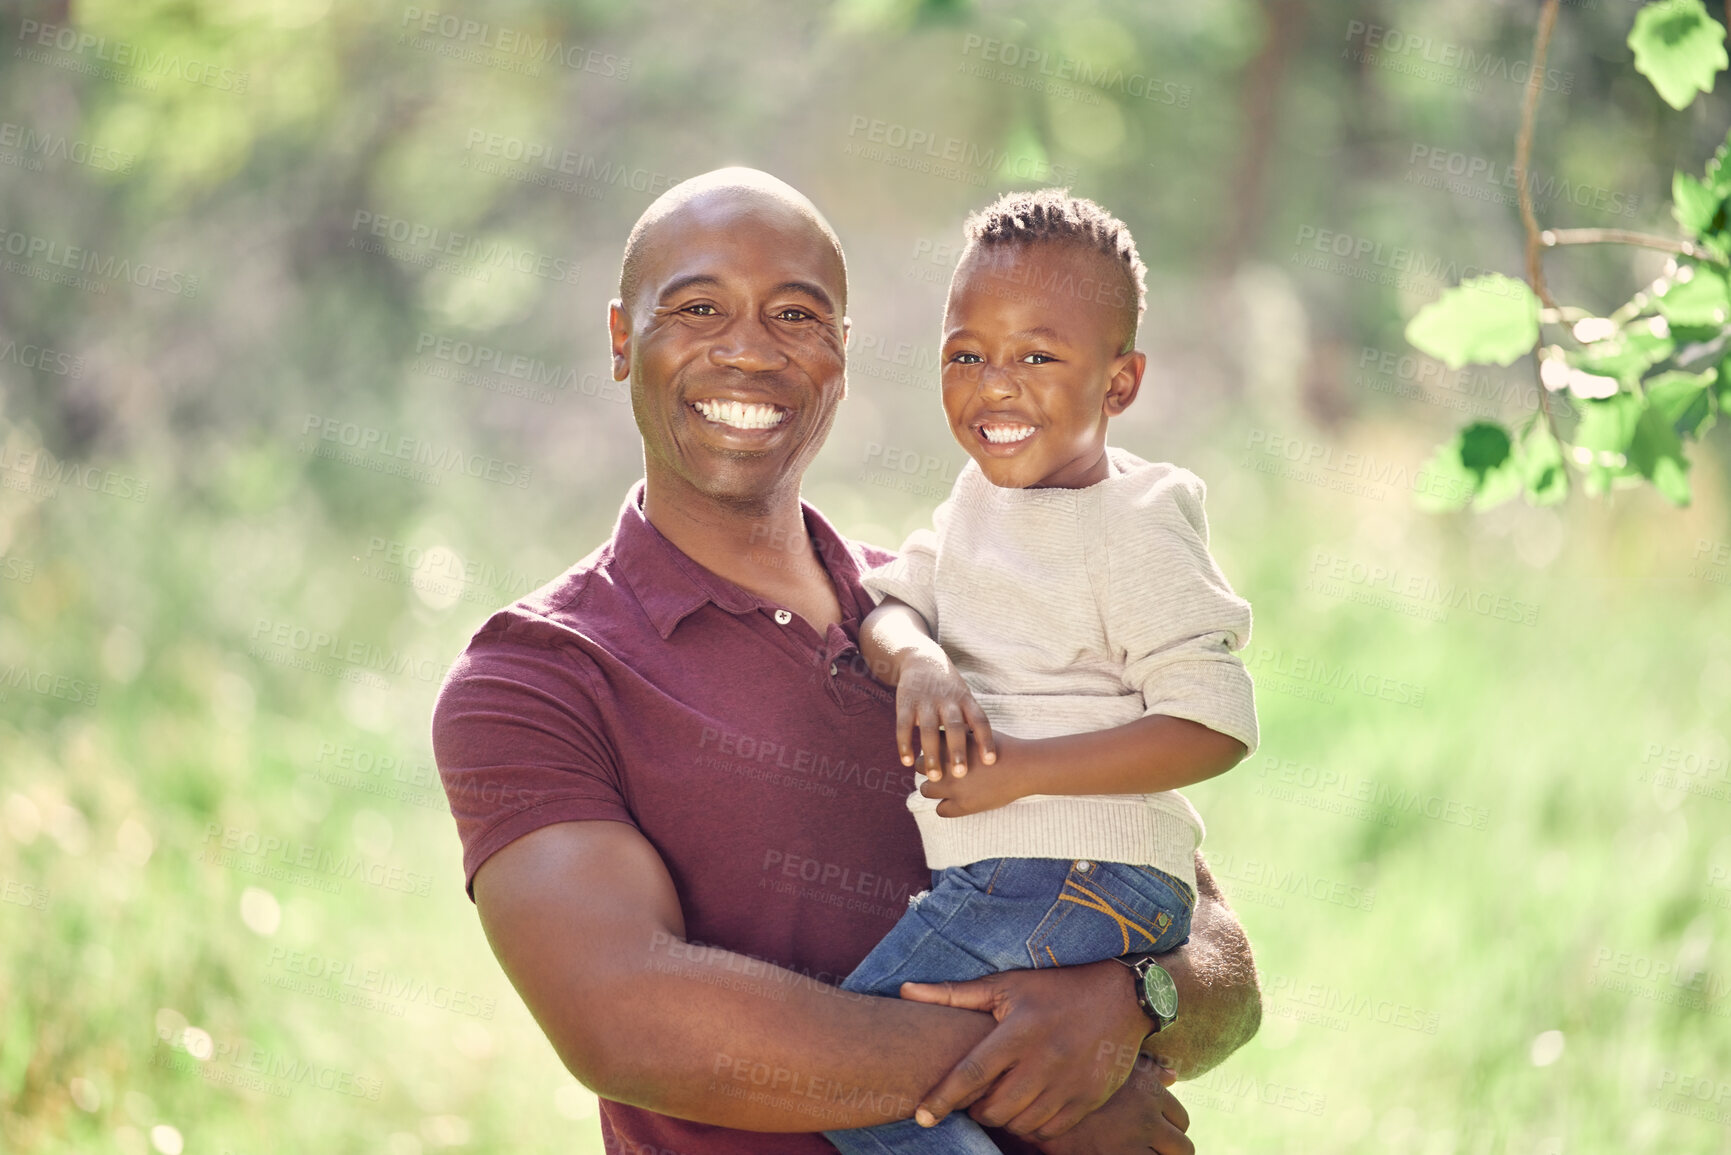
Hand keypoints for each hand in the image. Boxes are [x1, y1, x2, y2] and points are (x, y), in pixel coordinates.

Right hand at [893, 649, 995, 778]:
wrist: (921, 659)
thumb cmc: (949, 689)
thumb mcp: (964, 697)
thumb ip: (971, 722)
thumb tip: (986, 755)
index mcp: (965, 700)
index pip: (979, 720)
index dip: (986, 740)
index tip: (990, 761)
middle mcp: (947, 700)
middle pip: (954, 726)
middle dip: (957, 750)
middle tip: (961, 774)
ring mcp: (925, 701)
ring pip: (929, 729)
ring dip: (931, 754)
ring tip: (934, 777)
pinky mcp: (905, 703)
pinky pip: (904, 726)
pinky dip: (905, 744)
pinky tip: (907, 762)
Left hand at [896, 960, 1151, 1140]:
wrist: (1123, 995)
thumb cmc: (1056, 988)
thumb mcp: (1007, 984)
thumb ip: (955, 994)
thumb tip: (905, 991)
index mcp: (1020, 1030)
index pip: (973, 1073)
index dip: (944, 1098)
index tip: (922, 1116)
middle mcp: (1045, 1060)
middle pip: (995, 1107)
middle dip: (976, 1109)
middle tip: (975, 1097)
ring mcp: (1070, 1083)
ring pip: (1021, 1123)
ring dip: (1003, 1119)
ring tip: (1000, 1100)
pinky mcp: (1089, 1099)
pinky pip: (1049, 1130)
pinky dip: (1031, 1125)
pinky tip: (1027, 1107)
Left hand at [919, 734, 1028, 815]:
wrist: (1023, 766)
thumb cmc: (1002, 746)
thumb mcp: (977, 731)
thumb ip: (958, 732)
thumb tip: (943, 733)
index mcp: (949, 744)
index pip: (925, 746)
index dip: (931, 750)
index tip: (939, 753)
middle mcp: (946, 765)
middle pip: (920, 766)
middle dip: (928, 768)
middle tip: (940, 770)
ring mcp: (953, 786)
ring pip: (925, 790)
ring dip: (933, 788)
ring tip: (945, 786)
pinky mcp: (963, 805)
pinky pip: (941, 810)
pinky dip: (945, 806)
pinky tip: (954, 801)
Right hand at [1031, 1057, 1191, 1154]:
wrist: (1033, 1101)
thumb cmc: (1070, 1077)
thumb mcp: (1109, 1063)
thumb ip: (1144, 1068)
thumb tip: (1172, 1074)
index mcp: (1149, 1092)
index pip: (1182, 1119)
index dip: (1170, 1127)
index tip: (1157, 1130)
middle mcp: (1146, 1119)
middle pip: (1183, 1148)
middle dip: (1171, 1151)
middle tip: (1152, 1149)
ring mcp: (1132, 1145)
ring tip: (1134, 1150)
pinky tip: (1118, 1154)